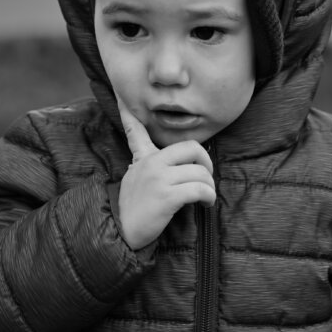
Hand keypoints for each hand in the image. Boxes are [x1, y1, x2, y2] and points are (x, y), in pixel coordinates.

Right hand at [116, 97, 215, 249]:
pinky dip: (208, 197)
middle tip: (206, 177)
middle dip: (207, 162)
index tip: (122, 99)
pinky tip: (205, 204)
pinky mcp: (167, 197)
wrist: (123, 232)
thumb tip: (157, 156)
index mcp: (144, 158)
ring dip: (210, 187)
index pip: (136, 130)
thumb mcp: (134, 178)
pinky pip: (199, 189)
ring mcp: (159, 179)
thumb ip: (145, 161)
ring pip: (200, 172)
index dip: (128, 114)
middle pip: (192, 148)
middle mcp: (151, 164)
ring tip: (205, 197)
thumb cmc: (134, 208)